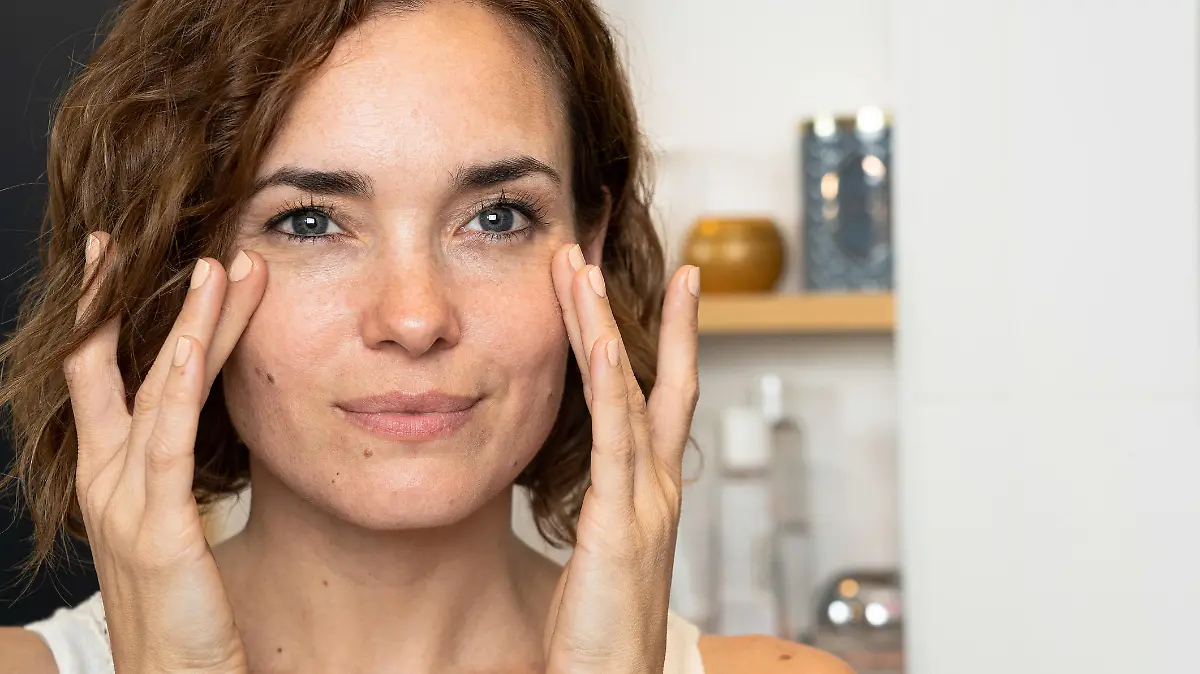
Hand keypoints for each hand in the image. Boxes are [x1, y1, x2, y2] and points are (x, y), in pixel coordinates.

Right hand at [65, 233, 266, 673]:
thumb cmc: (182, 616)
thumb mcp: (171, 534)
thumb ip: (176, 481)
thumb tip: (196, 435)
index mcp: (111, 478)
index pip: (102, 378)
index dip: (108, 318)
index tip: (121, 261)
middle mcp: (108, 481)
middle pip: (120, 368)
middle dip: (138, 301)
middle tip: (162, 240)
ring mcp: (126, 502)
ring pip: (156, 389)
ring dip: (189, 324)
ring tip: (221, 267)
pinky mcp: (158, 528)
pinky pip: (167, 441)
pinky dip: (178, 384)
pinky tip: (193, 342)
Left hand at [544, 243, 700, 673]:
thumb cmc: (601, 631)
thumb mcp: (602, 554)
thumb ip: (603, 508)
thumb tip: (589, 484)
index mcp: (649, 490)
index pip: (657, 396)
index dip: (659, 339)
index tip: (661, 289)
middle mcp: (656, 485)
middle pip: (654, 378)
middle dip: (630, 312)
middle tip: (600, 254)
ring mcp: (646, 500)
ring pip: (628, 393)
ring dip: (602, 327)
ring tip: (580, 271)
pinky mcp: (621, 523)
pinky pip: (615, 440)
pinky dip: (612, 385)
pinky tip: (602, 343)